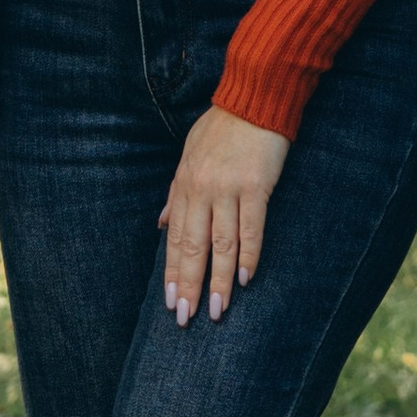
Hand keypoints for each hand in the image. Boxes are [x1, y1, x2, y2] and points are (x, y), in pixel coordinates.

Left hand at [158, 106, 290, 324]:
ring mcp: (228, 188)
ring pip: (221, 244)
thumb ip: (175, 193)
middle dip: (189, 285)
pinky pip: (251, 227)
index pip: (175, 238)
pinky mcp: (256, 185)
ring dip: (218, 280)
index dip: (173, 272)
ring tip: (216, 310)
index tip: (171, 302)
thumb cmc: (222, 128)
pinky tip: (245, 278)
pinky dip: (248, 254)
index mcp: (184, 185)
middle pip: (193, 247)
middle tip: (186, 317)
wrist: (253, 98)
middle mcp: (202, 190)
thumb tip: (160, 224)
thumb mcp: (188, 156)